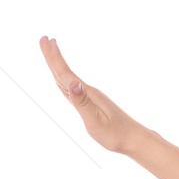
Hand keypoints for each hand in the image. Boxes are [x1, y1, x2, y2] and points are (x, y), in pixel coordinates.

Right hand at [38, 35, 145, 154]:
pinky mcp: (92, 104)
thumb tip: (73, 83)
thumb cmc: (115, 133)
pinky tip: (65, 80)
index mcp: (87, 93)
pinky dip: (65, 80)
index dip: (54, 58)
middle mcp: (88, 92)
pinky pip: (73, 89)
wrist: (133, 139)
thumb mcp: (95, 121)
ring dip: (58, 66)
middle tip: (44, 39)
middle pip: (65, 72)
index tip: (46, 40)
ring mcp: (90, 97)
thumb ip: (82, 103)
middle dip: (53, 56)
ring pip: (68, 79)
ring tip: (50, 52)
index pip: (66, 73)